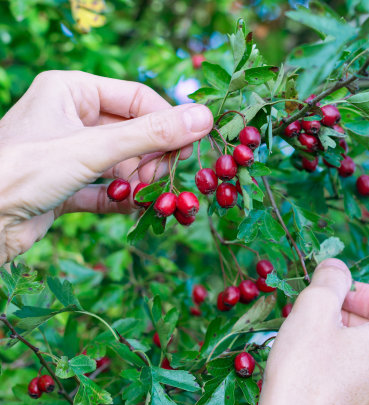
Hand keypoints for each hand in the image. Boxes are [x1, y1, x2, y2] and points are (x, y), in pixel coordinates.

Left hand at [0, 71, 212, 264]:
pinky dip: (123, 199)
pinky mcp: (66, 185)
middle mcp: (70, 117)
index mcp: (71, 91)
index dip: (167, 122)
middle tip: (166, 179)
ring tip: (150, 199)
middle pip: (133, 132)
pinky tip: (136, 210)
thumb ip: (152, 134)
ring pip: (123, 163)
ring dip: (140, 182)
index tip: (190, 147)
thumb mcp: (95, 148)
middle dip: (153, 158)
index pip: (137, 98)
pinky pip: (107, 187)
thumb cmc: (24, 171)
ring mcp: (68, 152)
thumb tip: (204, 118)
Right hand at [260, 259, 368, 404]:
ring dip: (348, 335)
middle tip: (321, 311)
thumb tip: (337, 266)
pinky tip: (314, 361)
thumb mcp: (313, 310)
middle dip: (356, 312)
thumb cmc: (304, 371)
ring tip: (313, 335)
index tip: (344, 295)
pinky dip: (346, 360)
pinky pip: (365, 375)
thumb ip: (330, 280)